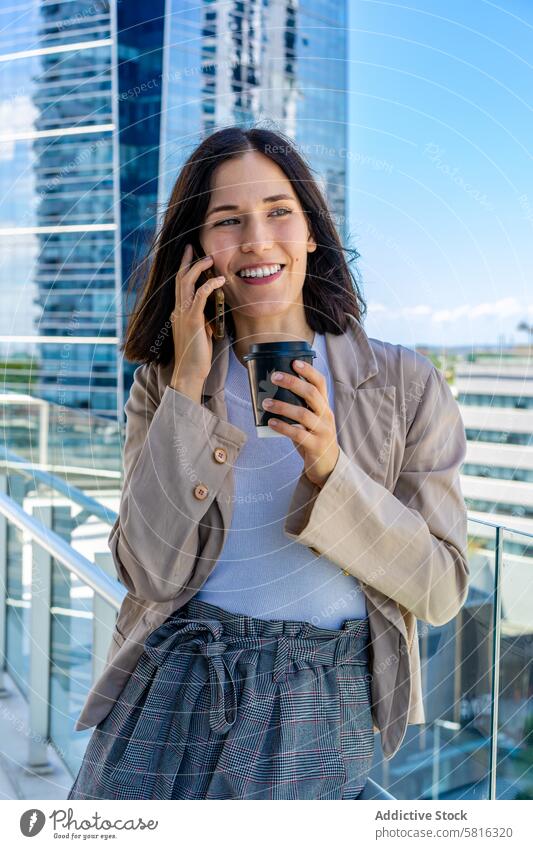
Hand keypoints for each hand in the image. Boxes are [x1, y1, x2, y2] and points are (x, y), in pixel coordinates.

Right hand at [170, 243, 224, 387]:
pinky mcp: (192, 320)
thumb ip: (203, 320)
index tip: (190, 254)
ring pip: (187, 282)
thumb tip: (212, 313)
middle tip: (195, 247)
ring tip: (210, 259)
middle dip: (188, 261)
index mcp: (178, 312)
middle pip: (180, 278)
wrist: (189, 372)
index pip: (180, 285)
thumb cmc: (196, 356)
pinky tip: (220, 280)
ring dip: (198, 268)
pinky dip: (209, 285)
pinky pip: (200, 296)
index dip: (184, 268)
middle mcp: (178, 310)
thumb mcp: (200, 333)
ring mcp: (183, 314)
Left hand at [262, 360, 339, 487]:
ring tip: (266, 403)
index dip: (308, 371)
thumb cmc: (313, 438)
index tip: (294, 361)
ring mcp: (322, 431)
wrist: (327, 466)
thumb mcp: (310, 419)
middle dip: (293, 383)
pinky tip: (270, 423)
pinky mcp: (316, 446)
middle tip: (274, 377)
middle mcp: (326, 415)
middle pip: (312, 394)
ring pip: (303, 414)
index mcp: (324, 406)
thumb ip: (298, 407)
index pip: (320, 383)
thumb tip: (269, 393)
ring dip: (282, 406)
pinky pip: (298, 434)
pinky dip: (283, 427)